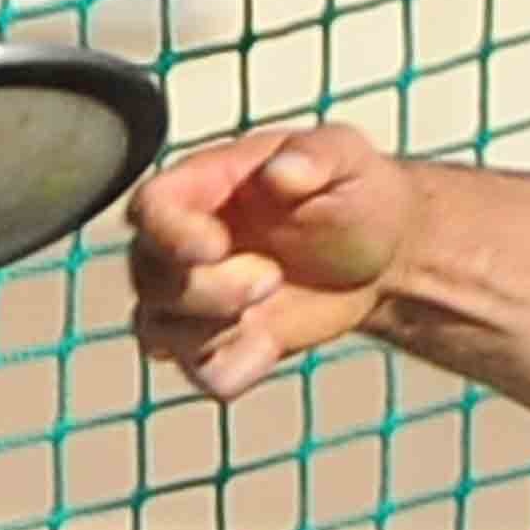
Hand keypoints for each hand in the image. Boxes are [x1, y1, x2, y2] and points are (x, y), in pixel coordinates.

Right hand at [124, 123, 423, 402]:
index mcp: (200, 188)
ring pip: (159, 332)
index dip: (170, 235)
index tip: (217, 247)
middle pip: (149, 279)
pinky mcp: (223, 345)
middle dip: (207, 290)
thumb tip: (282, 171)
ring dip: (212, 333)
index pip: (149, 210)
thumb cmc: (352, 192)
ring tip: (272, 300)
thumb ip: (314, 156)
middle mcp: (182, 245)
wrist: (380, 252)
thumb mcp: (346, 158)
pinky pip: (203, 373)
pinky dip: (232, 369)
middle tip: (272, 278)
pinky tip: (271, 345)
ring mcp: (197, 300)